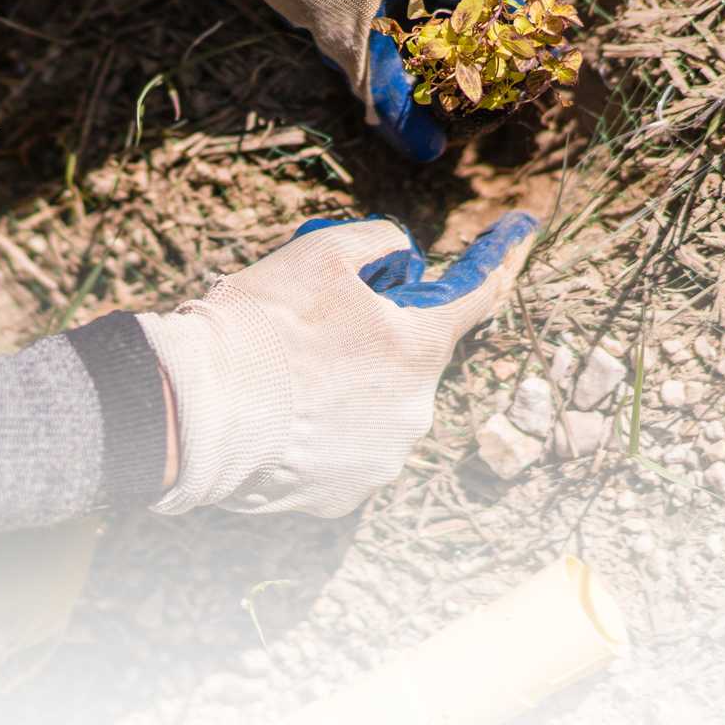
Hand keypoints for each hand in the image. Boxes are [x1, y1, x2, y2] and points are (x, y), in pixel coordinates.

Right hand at [135, 212, 540, 516]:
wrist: (199, 409)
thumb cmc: (261, 325)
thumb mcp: (320, 253)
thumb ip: (377, 242)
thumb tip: (401, 253)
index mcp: (419, 347)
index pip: (478, 295)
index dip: (501, 257)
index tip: (525, 227)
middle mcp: (415, 410)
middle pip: (409, 359)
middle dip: (377, 339)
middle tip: (317, 327)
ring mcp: (382, 459)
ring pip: (376, 408)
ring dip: (347, 389)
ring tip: (287, 377)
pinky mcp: (344, 497)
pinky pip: (346, 452)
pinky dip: (324, 433)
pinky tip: (283, 418)